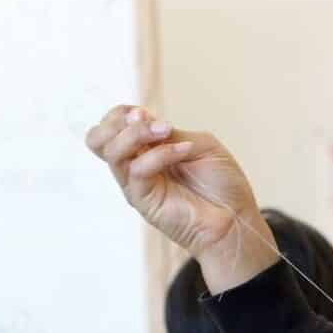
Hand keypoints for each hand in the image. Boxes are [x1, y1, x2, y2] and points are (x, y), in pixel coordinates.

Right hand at [84, 105, 276, 291]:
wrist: (236, 221)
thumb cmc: (222, 185)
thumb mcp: (199, 144)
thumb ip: (169, 133)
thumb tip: (141, 121)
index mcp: (147, 151)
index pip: (112, 126)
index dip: (123, 112)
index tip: (148, 112)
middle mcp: (137, 167)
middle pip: (96, 139)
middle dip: (116, 120)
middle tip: (145, 118)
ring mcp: (137, 185)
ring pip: (111, 152)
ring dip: (136, 133)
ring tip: (166, 130)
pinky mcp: (143, 201)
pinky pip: (137, 170)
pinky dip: (161, 154)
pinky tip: (185, 152)